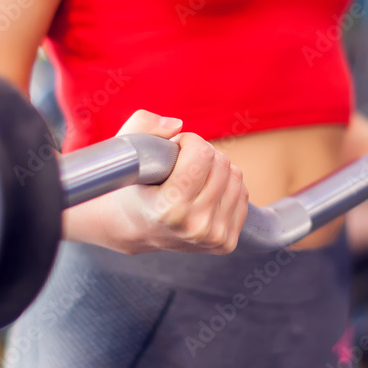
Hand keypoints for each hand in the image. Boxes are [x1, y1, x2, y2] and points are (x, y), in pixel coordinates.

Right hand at [63, 110, 248, 253]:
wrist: (131, 230)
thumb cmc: (128, 187)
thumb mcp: (125, 151)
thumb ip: (143, 126)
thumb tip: (178, 125)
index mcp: (169, 209)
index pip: (202, 155)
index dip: (188, 141)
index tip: (174, 147)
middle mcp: (194, 227)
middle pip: (221, 164)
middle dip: (201, 153)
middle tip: (181, 163)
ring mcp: (213, 238)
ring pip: (235, 176)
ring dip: (215, 168)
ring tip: (191, 177)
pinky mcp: (226, 242)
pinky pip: (242, 194)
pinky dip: (225, 186)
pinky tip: (204, 192)